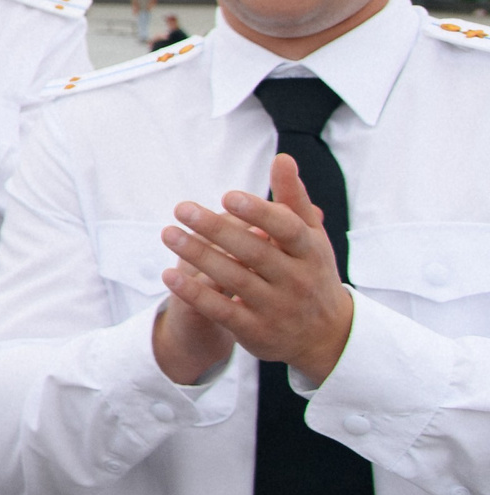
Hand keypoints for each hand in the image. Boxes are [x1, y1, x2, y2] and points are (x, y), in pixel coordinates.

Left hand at [158, 154, 356, 384]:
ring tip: (168, 233)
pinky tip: (169, 274)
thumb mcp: (311, 237)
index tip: (227, 196)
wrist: (326, 336)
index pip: (287, 229)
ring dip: (198, 255)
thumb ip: (293, 199)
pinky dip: (195, 293)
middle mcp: (296, 280)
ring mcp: (276, 307)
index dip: (258, 212)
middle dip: (216, 230)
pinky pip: (221, 310)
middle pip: (254, 252)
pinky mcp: (256, 330)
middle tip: (181, 208)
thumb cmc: (311, 272)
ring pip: (233, 279)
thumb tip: (282, 158)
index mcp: (310, 252)